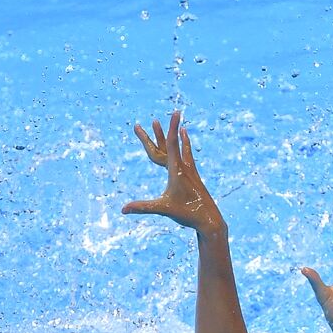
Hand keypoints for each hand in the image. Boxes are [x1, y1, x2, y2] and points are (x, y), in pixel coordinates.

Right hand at [122, 111, 224, 233]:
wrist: (209, 220)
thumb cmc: (186, 214)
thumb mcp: (163, 209)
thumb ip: (143, 207)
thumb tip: (123, 209)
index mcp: (177, 171)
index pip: (173, 144)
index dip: (172, 127)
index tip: (176, 112)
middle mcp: (186, 168)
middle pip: (176, 144)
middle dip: (172, 128)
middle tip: (176, 111)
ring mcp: (192, 173)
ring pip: (186, 151)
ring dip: (182, 138)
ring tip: (183, 128)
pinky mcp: (195, 179)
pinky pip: (190, 160)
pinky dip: (187, 151)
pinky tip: (188, 152)